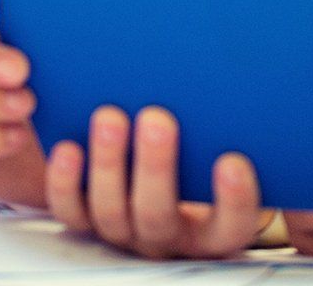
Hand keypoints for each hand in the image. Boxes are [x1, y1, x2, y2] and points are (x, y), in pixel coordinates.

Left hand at [46, 105, 261, 259]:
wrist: (169, 176)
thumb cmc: (204, 157)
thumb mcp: (225, 150)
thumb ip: (236, 131)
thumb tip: (247, 75)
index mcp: (213, 229)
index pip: (231, 226)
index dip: (235, 200)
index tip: (233, 161)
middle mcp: (168, 237)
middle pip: (159, 216)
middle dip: (156, 166)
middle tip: (158, 118)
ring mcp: (125, 231)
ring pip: (112, 213)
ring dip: (108, 164)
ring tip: (110, 116)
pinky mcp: (88, 219)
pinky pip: (71, 211)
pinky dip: (65, 182)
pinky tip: (68, 147)